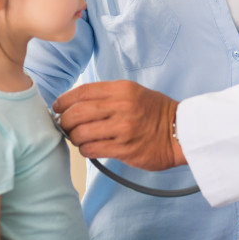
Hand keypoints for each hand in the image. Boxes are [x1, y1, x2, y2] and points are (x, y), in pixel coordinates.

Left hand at [52, 80, 183, 170]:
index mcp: (122, 89)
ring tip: (77, 138)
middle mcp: (122, 107)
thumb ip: (107, 95)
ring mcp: (124, 129)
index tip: (57, 107)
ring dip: (74, 137)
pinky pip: (93, 149)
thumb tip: (76, 104)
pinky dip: (85, 149)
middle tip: (63, 125)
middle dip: (64, 120)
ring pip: (82, 133)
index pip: (82, 92)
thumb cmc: (155, 112)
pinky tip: (88, 148)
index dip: (64, 100)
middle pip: (77, 113)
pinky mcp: (125, 149)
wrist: (181, 132)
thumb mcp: (133, 92)